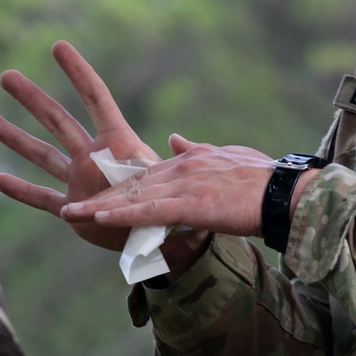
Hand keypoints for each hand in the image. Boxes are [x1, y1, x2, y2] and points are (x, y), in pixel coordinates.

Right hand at [0, 41, 161, 252]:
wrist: (167, 237)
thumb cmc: (177, 204)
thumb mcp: (175, 176)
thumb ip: (169, 159)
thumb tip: (174, 140)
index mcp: (120, 144)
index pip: (96, 99)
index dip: (78, 73)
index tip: (59, 46)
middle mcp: (94, 157)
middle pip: (58, 120)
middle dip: (32, 99)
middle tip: (6, 76)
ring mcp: (81, 182)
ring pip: (43, 156)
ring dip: (16, 138)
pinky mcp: (74, 211)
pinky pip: (43, 199)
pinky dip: (22, 191)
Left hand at [61, 134, 276, 237]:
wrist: (286, 193)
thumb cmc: (264, 179)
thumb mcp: (226, 157)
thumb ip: (196, 149)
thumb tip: (173, 138)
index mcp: (189, 160)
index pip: (147, 175)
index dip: (118, 187)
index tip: (94, 195)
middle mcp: (181, 168)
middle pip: (132, 185)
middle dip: (99, 195)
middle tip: (69, 206)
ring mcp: (185, 185)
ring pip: (133, 197)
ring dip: (99, 206)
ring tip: (69, 214)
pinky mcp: (192, 204)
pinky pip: (150, 210)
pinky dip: (123, 213)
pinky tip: (100, 217)